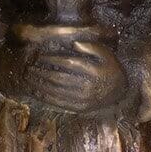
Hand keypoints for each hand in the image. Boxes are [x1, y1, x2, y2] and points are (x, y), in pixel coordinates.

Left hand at [5, 22, 130, 114]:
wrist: (120, 93)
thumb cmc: (111, 69)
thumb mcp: (107, 55)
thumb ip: (92, 47)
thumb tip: (74, 43)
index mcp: (94, 71)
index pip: (68, 63)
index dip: (53, 59)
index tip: (40, 56)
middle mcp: (88, 86)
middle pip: (59, 78)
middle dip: (42, 72)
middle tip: (29, 67)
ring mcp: (84, 99)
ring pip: (57, 91)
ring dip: (40, 85)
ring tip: (30, 78)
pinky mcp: (80, 108)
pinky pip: (60, 103)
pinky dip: (46, 98)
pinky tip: (37, 92)